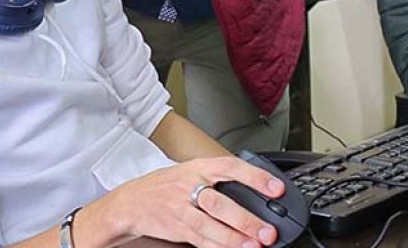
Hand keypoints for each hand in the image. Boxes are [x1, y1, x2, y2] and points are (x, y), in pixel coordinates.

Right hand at [108, 156, 284, 247]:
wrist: (131, 201)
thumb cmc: (168, 185)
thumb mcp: (193, 170)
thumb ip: (219, 177)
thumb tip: (255, 185)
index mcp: (200, 167)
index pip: (232, 167)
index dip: (256, 176)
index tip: (276, 188)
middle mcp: (190, 186)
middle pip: (221, 203)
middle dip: (246, 219)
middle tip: (268, 231)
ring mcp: (182, 209)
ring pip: (210, 226)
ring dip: (234, 238)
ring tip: (255, 245)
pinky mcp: (176, 228)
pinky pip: (200, 239)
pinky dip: (218, 246)